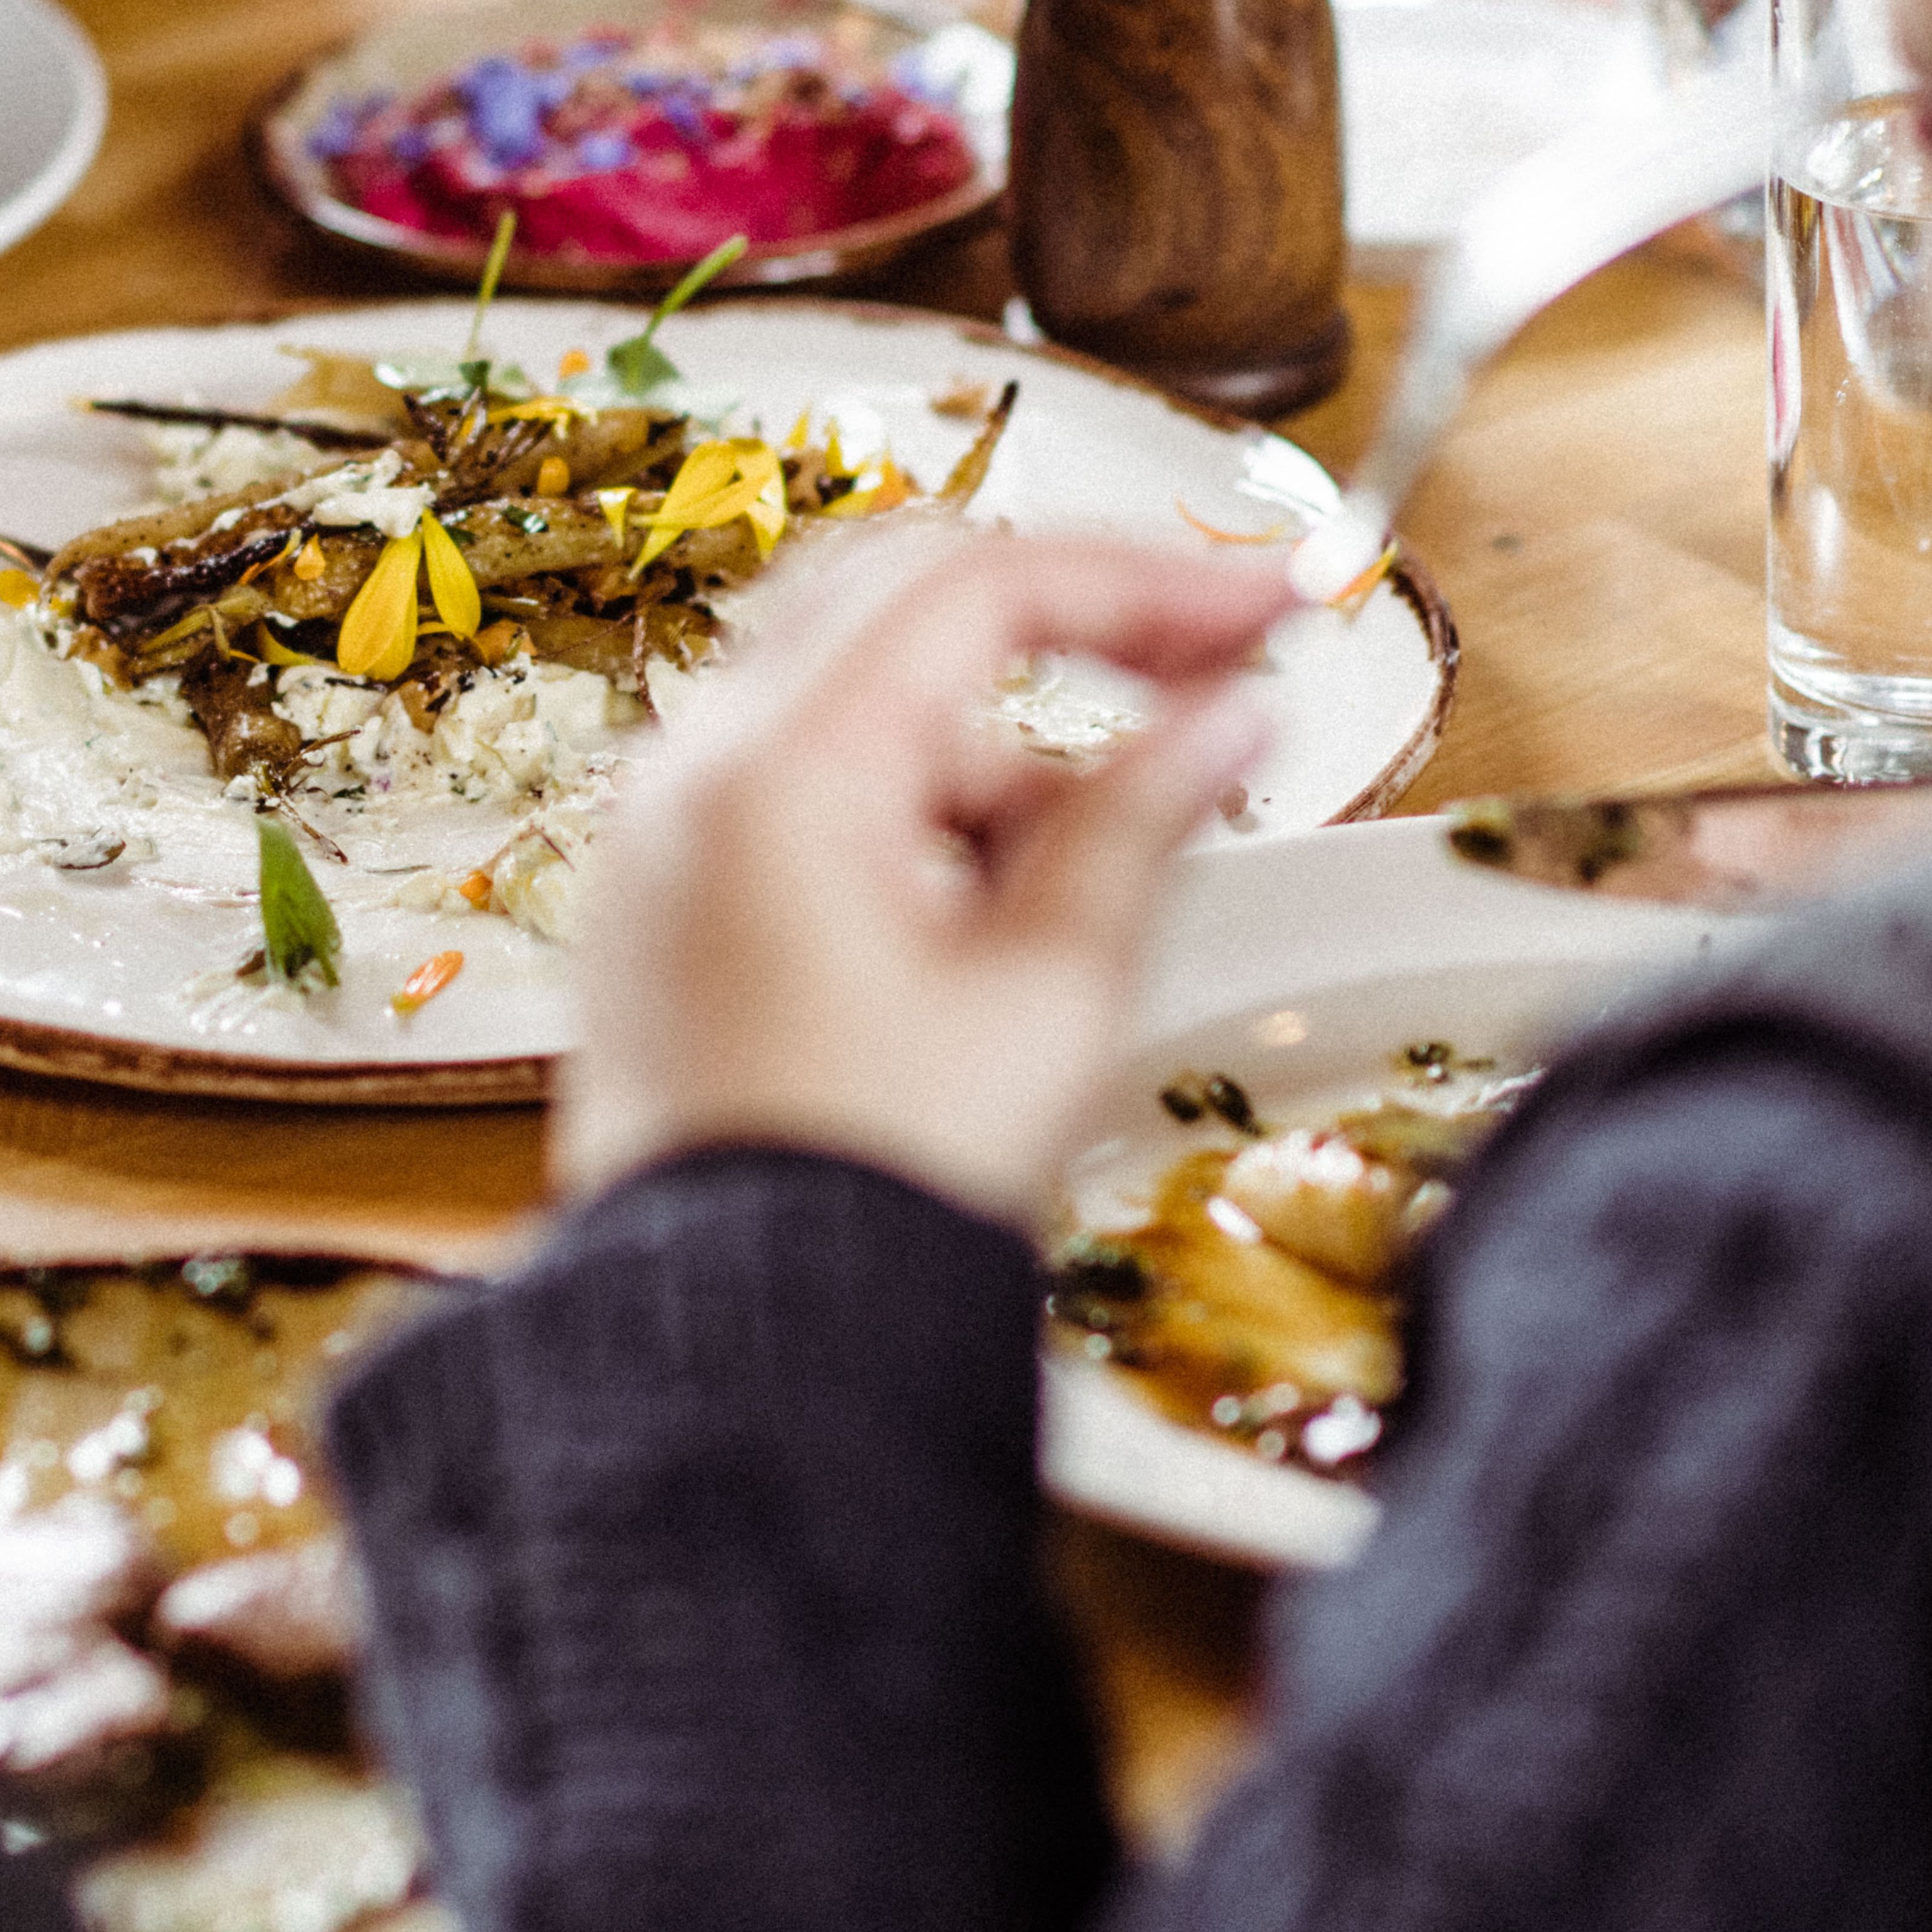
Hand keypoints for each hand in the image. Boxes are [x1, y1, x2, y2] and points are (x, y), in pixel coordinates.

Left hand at [552, 534, 1283, 1227]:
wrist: (746, 1349)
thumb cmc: (883, 1185)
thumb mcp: (1050, 992)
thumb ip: (1139, 822)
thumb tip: (1227, 710)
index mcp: (782, 771)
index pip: (980, 586)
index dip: (1144, 582)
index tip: (1267, 609)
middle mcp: (695, 775)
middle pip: (900, 602)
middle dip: (1067, 627)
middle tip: (1210, 672)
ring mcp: (664, 836)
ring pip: (855, 699)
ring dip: (997, 744)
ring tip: (1105, 872)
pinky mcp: (669, 903)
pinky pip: (804, 791)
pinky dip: (918, 809)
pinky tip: (1003, 915)